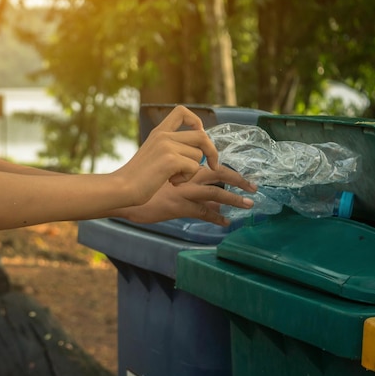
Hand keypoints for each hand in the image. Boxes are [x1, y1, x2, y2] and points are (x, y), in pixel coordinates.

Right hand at [114, 105, 218, 205]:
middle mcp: (164, 135)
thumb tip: (199, 150)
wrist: (122, 187)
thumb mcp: (153, 154)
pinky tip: (172, 182)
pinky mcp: (170, 160)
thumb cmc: (137, 177)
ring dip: (192, 171)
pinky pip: (194, 167)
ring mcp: (167, 146)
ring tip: (174, 178)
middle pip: (201, 135)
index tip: (200, 134)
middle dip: (211, 151)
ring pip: (198, 155)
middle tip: (212, 165)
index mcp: (158, 132)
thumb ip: (171, 147)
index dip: (196, 121)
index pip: (182, 111)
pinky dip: (186, 178)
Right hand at [119, 164, 256, 226]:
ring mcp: (183, 188)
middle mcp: (183, 171)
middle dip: (238, 177)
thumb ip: (171, 169)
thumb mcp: (154, 168)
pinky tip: (226, 222)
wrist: (122, 190)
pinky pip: (204, 211)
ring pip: (217, 191)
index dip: (219, 159)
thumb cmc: (133, 180)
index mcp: (177, 158)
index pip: (204, 153)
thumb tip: (185, 171)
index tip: (225, 165)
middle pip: (218, 170)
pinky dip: (217, 217)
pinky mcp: (179, 204)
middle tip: (253, 185)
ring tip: (250, 203)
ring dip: (235, 198)